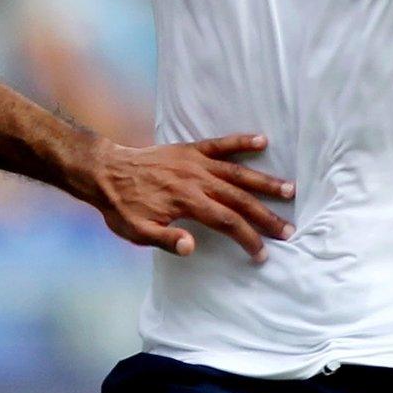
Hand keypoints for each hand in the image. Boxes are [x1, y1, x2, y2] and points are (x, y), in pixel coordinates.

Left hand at [72, 133, 294, 261]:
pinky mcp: (189, 149)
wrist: (103, 171)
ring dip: (264, 181)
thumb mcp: (137, 231)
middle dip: (266, 216)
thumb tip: (192, 248)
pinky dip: (240, 140)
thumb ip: (165, 239)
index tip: (262, 253)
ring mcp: (194, 162)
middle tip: (289, 229)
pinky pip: (220, 143)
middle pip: (239, 199)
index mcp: (186, 201)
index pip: (227, 222)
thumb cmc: (121, 206)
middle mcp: (196, 180)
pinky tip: (261, 139)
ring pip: (237, 171)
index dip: (247, 238)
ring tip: (289, 189)